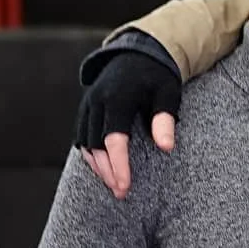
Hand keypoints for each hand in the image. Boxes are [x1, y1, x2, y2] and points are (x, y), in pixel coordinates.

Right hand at [75, 51, 181, 199]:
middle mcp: (97, 100)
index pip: (114, 137)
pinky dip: (90, 156)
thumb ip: (165, 119)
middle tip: (121, 193)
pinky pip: (81, 137)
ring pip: (85, 143)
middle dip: (108, 172)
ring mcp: (88, 105)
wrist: (137, 54)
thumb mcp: (167, 93)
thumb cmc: (157, 76)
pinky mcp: (85, 110)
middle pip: (96, 144)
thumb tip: (167, 147)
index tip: (125, 186)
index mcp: (118, 96)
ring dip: (98, 167)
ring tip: (114, 186)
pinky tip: (103, 171)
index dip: (119, 164)